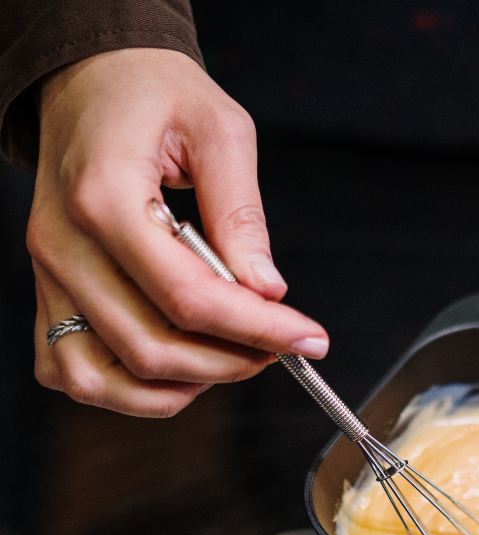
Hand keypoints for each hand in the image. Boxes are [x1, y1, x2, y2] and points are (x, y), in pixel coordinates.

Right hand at [29, 48, 328, 416]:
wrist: (90, 79)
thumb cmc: (154, 94)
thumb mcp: (219, 132)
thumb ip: (241, 215)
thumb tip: (266, 289)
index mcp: (106, 198)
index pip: (190, 297)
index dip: (258, 329)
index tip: (308, 339)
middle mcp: (66, 246)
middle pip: (152, 347)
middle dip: (231, 362)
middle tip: (278, 347)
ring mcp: (49, 275)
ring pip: (106, 377)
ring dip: (181, 386)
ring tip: (231, 359)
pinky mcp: (48, 290)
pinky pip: (71, 371)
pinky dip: (128, 389)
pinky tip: (176, 369)